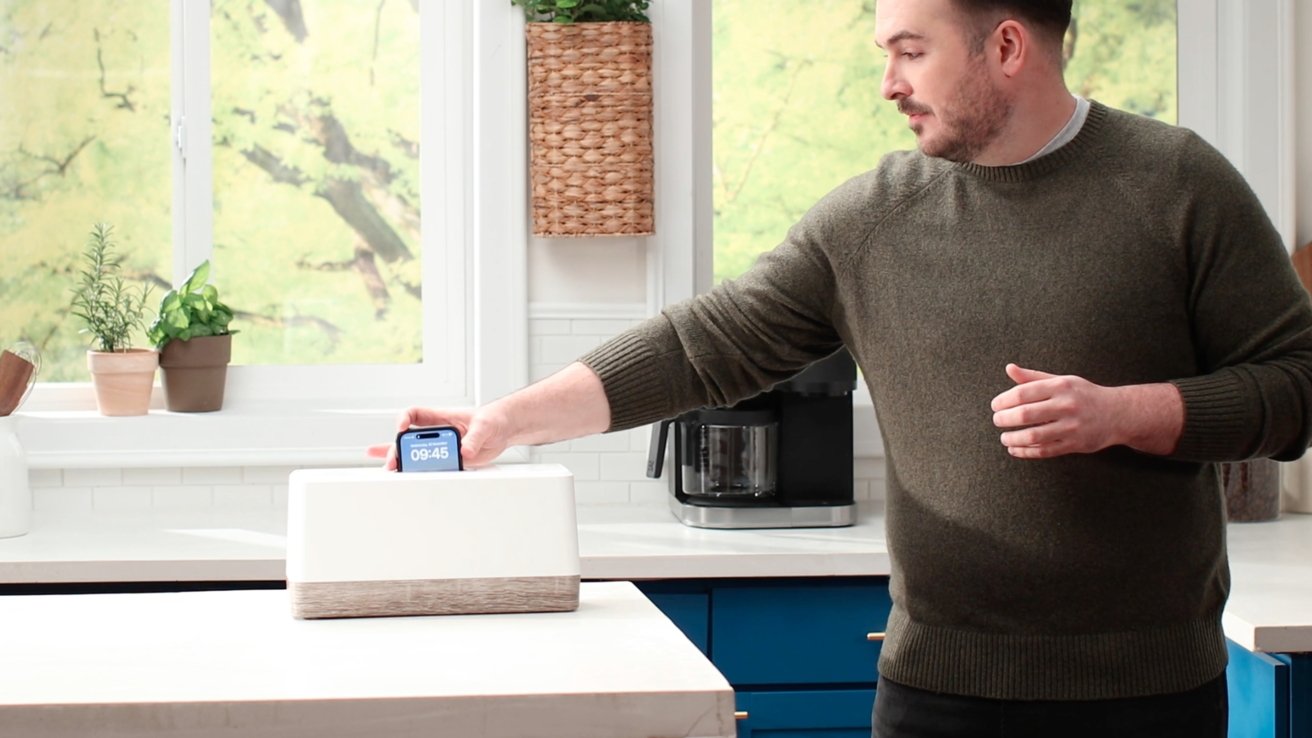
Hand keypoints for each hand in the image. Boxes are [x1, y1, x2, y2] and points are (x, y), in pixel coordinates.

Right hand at [365, 405, 511, 469]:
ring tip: (388, 468)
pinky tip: (403, 474)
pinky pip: (431, 465)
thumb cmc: (493, 419)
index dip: (404, 420)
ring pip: (415, 453)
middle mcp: (438, 432)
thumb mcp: (484, 425)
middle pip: (410, 438)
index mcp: (442, 417)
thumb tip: (465, 451)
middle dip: (398, 449)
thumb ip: (474, 438)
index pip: (415, 414)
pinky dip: (417, 471)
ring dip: (401, 460)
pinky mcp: (450, 459)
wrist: (504, 430)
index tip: (402, 429)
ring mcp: (442, 447)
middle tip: (393, 461)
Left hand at [990, 363, 1125, 458]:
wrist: (1118, 413)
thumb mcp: (1061, 381)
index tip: (995, 406)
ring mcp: (1071, 426)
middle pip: (1026, 414)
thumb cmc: (1083, 395)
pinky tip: (1015, 449)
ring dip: (1013, 438)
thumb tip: (1009, 368)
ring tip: (1004, 437)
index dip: (1004, 400)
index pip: (1023, 393)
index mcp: (1060, 386)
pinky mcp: (1075, 444)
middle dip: (1005, 419)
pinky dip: (1026, 452)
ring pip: (1034, 436)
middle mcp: (1066, 405)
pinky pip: (1045, 451)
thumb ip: (1033, 377)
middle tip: (997, 421)